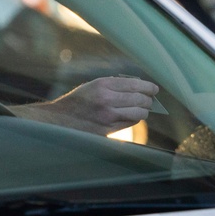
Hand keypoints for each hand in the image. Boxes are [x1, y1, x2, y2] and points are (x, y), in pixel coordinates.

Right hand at [13, 76, 158, 134]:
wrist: (60, 119)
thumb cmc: (79, 100)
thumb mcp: (94, 85)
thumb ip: (115, 85)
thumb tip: (139, 87)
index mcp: (103, 85)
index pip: (135, 85)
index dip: (148, 87)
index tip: (154, 89)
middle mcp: (107, 100)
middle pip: (140, 100)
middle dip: (148, 100)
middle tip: (150, 99)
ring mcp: (107, 117)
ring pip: (138, 114)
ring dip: (144, 111)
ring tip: (143, 108)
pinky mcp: (107, 130)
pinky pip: (129, 124)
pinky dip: (134, 119)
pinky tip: (132, 116)